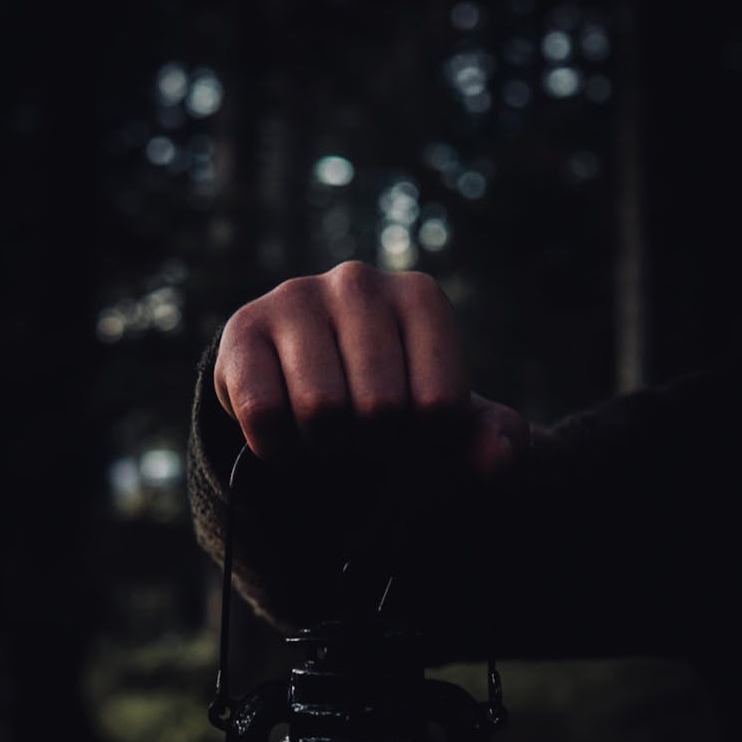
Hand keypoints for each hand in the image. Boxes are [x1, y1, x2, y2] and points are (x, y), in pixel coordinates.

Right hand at [214, 261, 528, 480]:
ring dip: (324, 445)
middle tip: (362, 431)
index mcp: (420, 297)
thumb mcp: (450, 425)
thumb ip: (493, 441)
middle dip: (372, 444)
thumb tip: (499, 460)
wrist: (304, 389)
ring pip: (321, 411)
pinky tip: (286, 430)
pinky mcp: (242, 330)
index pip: (439, 406)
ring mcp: (295, 297)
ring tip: (326, 427)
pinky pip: (264, 415)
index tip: (410, 428)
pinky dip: (278, 446)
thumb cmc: (391, 403)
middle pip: (380, 409)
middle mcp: (358, 282)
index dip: (425, 441)